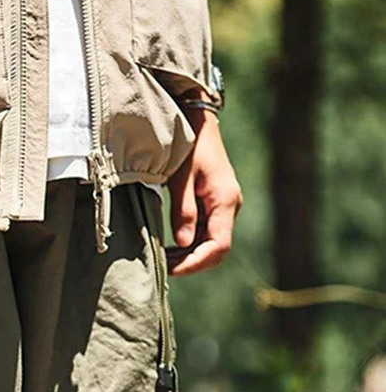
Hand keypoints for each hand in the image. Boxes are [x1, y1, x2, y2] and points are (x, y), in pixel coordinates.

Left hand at [166, 108, 242, 275]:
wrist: (197, 122)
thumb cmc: (188, 146)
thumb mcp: (181, 177)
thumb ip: (183, 210)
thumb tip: (184, 242)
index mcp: (225, 200)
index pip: (218, 245)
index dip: (196, 262)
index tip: (172, 270)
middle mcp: (229, 206)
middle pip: (216, 249)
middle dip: (191, 262)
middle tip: (162, 267)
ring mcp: (223, 206)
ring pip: (210, 242)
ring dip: (188, 255)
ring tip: (162, 259)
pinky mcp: (214, 204)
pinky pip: (206, 232)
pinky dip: (189, 244)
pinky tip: (170, 247)